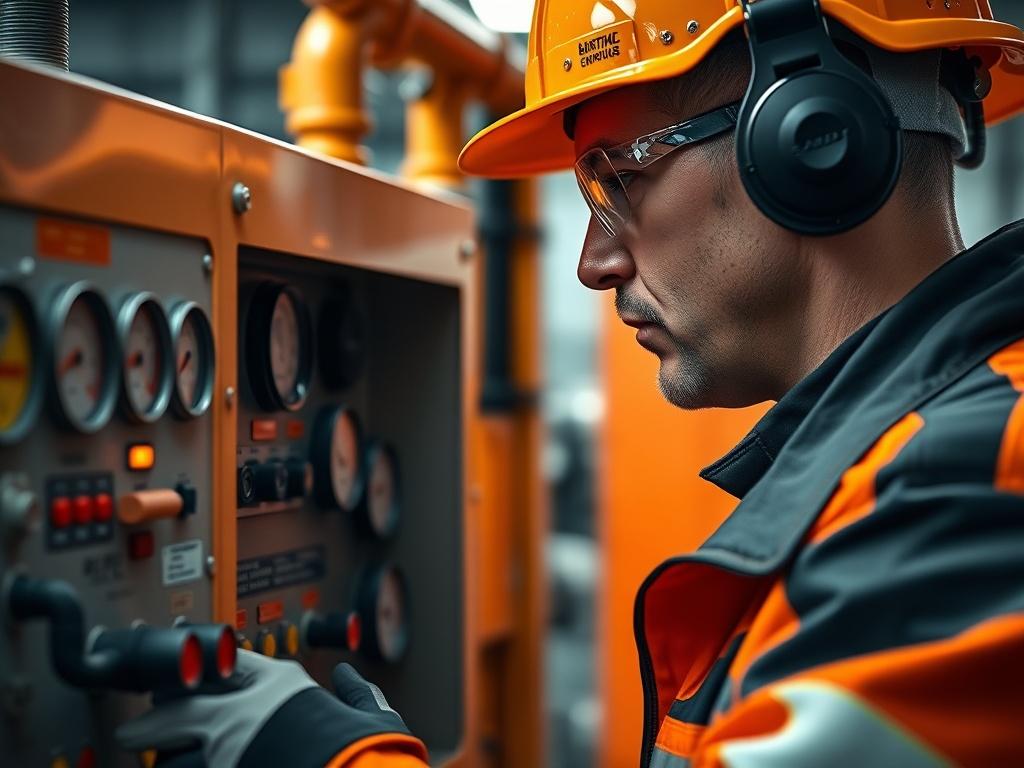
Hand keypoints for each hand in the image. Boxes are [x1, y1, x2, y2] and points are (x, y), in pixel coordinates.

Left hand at [117, 651, 426, 767]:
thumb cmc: (366, 752)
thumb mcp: (372, 717)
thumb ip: (358, 696)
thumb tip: (352, 679)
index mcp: (283, 685)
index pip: (233, 663)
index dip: (203, 661)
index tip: (184, 658)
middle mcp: (246, 712)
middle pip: (183, 706)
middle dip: (155, 718)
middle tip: (137, 728)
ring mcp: (226, 751)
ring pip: (172, 754)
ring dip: (160, 755)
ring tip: (145, 753)